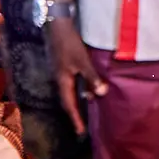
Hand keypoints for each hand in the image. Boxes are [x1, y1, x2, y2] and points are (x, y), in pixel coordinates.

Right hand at [46, 18, 104, 134]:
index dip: (75, 118)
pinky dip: (82, 87)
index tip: (80, 132)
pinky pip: (74, 82)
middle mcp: (60, 80)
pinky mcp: (65, 65)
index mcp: (62, 81)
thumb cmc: (70, 44)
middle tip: (83, 125)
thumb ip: (92, 77)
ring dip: (81, 99)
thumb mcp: (83, 61)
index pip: (69, 104)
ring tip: (91, 107)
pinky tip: (90, 87)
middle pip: (69, 99)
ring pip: (72, 90)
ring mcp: (62, 72)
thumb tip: (100, 94)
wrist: (58, 27)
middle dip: (76, 112)